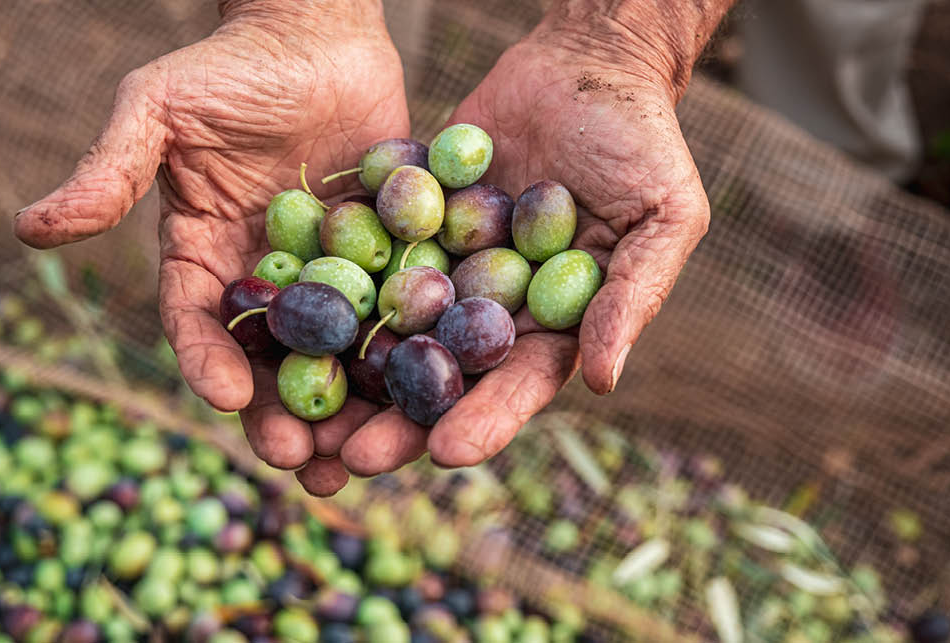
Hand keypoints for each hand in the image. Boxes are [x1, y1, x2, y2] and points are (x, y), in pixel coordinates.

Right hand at [13, 0, 408, 494]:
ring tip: (362, 457)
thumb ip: (108, 172)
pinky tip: (427, 393)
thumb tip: (27, 228)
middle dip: (281, 413)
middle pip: (270, 361)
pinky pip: (396, 312)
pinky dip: (407, 355)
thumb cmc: (225, 66)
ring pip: (336, 355)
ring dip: (347, 408)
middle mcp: (265, 280)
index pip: (198, 323)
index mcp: (203, 259)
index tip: (226, 397)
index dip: (207, 362)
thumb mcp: (155, 110)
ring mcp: (330, 275)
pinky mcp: (386, 258)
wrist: (314, 33)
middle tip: (300, 460)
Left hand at [337, 7, 711, 478]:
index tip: (445, 452)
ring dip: (351, 372)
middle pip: (443, 373)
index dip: (485, 419)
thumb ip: (634, 294)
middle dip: (399, 420)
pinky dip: (329, 284)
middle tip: (350, 458)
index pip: (518, 382)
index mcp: (554, 321)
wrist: (584, 61)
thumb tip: (602, 380)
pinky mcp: (409, 220)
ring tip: (300, 409)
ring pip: (391, 329)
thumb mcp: (662, 216)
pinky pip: (367, 253)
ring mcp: (446, 264)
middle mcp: (492, 304)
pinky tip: (286, 314)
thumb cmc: (641, 140)